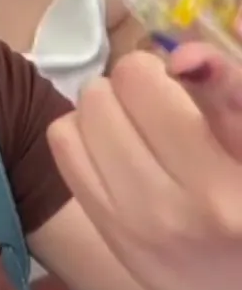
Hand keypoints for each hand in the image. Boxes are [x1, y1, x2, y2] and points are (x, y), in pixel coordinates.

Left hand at [48, 42, 241, 289]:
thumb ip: (229, 90)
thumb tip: (180, 55)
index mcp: (228, 179)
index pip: (174, 90)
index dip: (175, 65)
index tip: (182, 73)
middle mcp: (186, 206)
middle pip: (120, 86)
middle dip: (139, 82)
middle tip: (163, 106)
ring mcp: (140, 225)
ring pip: (86, 110)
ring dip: (108, 105)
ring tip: (138, 127)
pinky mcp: (110, 233)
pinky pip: (64, 143)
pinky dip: (83, 131)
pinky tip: (114, 149)